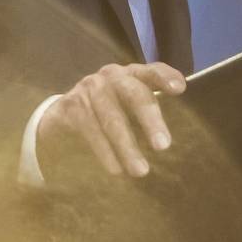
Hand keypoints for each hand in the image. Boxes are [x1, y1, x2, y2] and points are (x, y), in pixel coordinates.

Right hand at [37, 62, 186, 177]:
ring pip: (112, 118)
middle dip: (150, 119)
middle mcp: (111, 76)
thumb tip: (170, 140)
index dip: (164, 77)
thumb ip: (150, 116)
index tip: (180, 88)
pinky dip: (104, 151)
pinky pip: (90, 129)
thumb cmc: (107, 114)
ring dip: (127, 146)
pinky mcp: (70, 105)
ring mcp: (88, 88)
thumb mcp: (129, 110)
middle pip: (134, 93)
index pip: (151, 71)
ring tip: (140, 171)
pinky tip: (115, 169)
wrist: (62, 119)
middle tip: (163, 147)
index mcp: (131, 75)